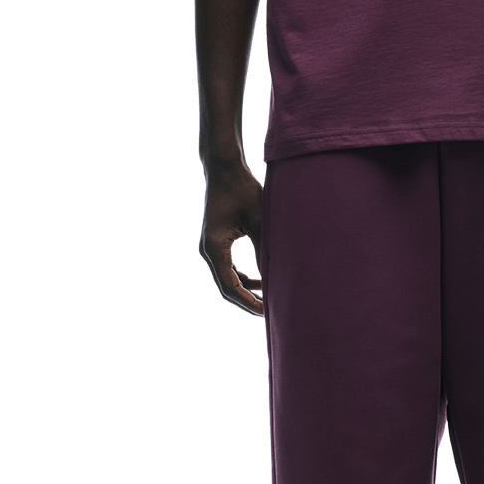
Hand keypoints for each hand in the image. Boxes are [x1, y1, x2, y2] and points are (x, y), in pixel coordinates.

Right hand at [199, 158, 263, 315]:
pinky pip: (228, 269)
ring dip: (246, 290)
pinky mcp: (216, 244)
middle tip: (271, 312)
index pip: (229, 285)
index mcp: (214, 246)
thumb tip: (275, 278)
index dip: (248, 302)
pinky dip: (243, 278)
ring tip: (269, 298)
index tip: (266, 311)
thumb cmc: (243, 190)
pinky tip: (261, 281)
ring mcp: (210, 248)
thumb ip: (265, 248)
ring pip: (227, 280)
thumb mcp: (259, 219)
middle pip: (226, 287)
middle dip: (247, 301)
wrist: (225, 171)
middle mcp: (208, 250)